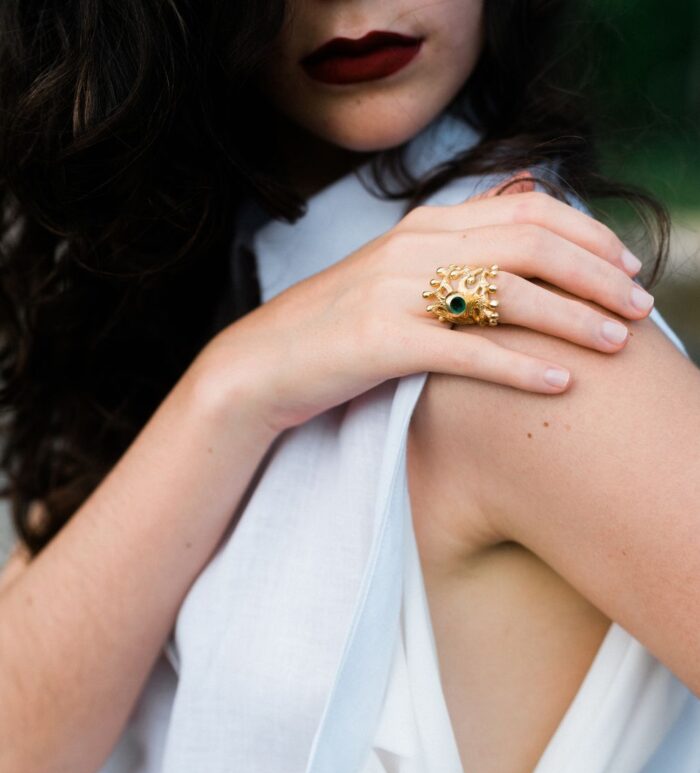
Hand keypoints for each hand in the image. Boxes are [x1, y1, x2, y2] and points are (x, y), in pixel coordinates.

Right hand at [206, 173, 652, 433]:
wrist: (262, 364)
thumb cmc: (338, 328)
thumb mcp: (397, 279)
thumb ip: (452, 260)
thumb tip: (519, 253)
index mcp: (424, 226)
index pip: (527, 209)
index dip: (588, 234)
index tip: (624, 267)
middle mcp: (415, 247)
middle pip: (531, 244)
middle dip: (597, 274)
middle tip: (638, 307)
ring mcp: (396, 291)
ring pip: (509, 294)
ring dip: (574, 318)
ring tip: (618, 344)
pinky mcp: (382, 340)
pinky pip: (469, 350)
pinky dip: (523, 366)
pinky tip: (561, 382)